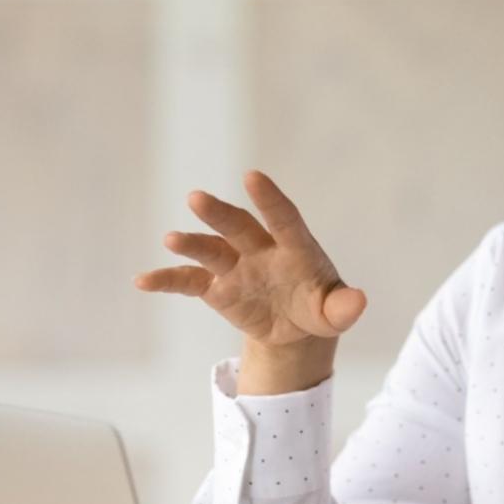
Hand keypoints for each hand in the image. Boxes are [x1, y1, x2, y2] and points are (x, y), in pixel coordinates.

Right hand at [132, 169, 366, 347]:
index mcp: (295, 247)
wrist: (294, 326)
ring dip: (191, 243)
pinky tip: (143, 280)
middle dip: (219, 213)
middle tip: (197, 198)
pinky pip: (187, 281)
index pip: (283, 217)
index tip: (253, 178)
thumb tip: (360, 302)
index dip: (269, 199)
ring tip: (172, 239)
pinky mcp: (215, 286)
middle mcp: (260, 248)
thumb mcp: (334, 312)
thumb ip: (344, 307)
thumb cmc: (318, 307)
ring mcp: (235, 265)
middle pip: (238, 226)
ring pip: (210, 248)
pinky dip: (166, 279)